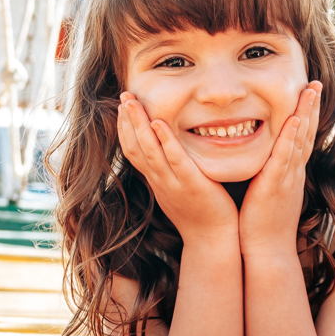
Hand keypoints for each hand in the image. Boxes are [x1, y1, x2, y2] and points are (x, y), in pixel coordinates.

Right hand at [117, 94, 239, 246]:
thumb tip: (168, 150)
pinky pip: (175, 160)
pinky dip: (165, 140)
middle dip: (127, 120)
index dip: (125, 128)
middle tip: (123, 95)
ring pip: (149, 150)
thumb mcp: (179, 189)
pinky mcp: (191, 184)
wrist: (212, 240)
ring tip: (131, 102)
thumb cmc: (201, 212)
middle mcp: (159, 180)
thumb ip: (172, 170)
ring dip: (139, 124)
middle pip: (135, 146)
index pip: (133, 151)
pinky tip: (160, 122)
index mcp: (156, 180)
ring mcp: (172, 183)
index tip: (122, 107)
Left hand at [238, 82, 321, 259]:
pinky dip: (291, 138)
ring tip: (311, 90)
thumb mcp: (271, 192)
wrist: (266, 251)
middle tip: (316, 81)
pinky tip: (295, 120)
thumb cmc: (264, 223)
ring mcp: (287, 177)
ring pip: (301, 139)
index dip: (308, 114)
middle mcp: (293, 171)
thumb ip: (271, 174)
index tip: (310, 92)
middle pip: (307, 132)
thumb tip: (266, 160)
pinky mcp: (275, 185)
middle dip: (312, 106)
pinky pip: (285, 158)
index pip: (303, 136)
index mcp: (291, 171)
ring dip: (307, 113)